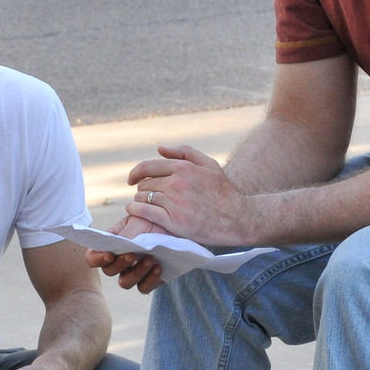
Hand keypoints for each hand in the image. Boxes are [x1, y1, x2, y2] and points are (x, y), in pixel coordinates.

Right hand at [88, 209, 166, 293]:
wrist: (172, 225)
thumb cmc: (150, 221)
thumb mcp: (137, 221)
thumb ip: (125, 233)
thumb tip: (118, 244)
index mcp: (109, 246)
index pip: (93, 258)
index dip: (97, 259)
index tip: (110, 254)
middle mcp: (118, 262)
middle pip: (109, 271)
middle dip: (120, 264)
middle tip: (132, 254)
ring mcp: (132, 273)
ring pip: (125, 283)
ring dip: (136, 272)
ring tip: (150, 258)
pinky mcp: (148, 280)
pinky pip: (144, 287)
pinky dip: (150, 279)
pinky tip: (158, 267)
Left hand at [127, 145, 257, 247]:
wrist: (237, 219)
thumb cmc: (222, 191)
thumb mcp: (209, 164)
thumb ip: (184, 153)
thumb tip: (159, 148)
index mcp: (183, 168)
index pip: (147, 167)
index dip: (135, 173)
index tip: (132, 180)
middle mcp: (177, 184)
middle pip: (144, 184)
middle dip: (142, 189)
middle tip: (146, 196)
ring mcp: (174, 203)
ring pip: (142, 198)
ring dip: (139, 201)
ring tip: (143, 206)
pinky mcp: (173, 221)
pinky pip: (144, 212)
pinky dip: (135, 210)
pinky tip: (134, 211)